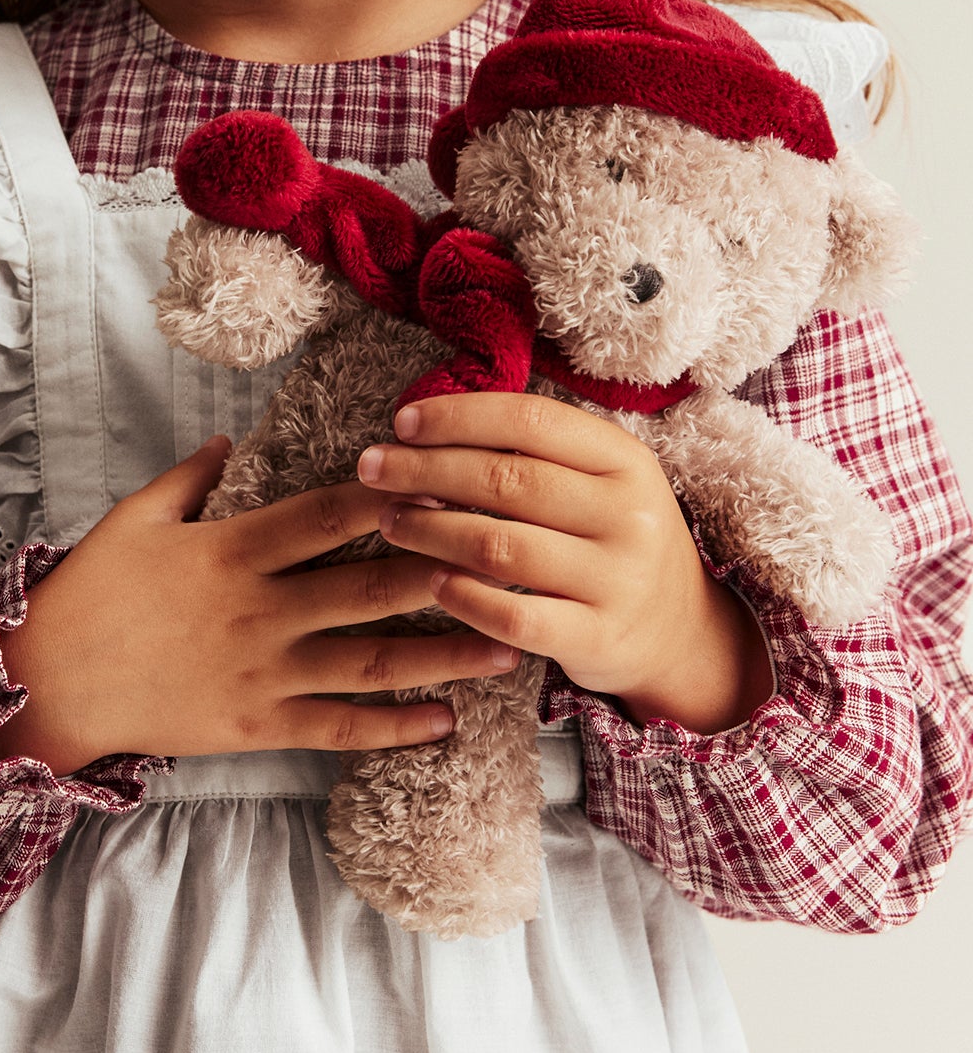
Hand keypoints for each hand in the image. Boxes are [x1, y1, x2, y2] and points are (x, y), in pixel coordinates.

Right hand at [0, 437, 517, 773]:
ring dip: (443, 654)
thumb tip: (228, 437)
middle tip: (508, 560)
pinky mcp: (259, 726)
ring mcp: (264, 673)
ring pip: (370, 662)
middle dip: (441, 572)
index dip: (387, 498)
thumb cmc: (90, 592)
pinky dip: (394, 726)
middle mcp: (260, 611)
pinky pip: (340, 727)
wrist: (51, 682)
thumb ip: (188, 478)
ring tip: (506, 644)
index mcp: (234, 550)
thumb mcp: (134, 518)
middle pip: (366, 587)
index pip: (325, 517)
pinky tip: (446, 720)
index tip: (445, 481)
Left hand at [358, 394, 773, 735]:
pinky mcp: (596, 636)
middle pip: (506, 479)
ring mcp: (616, 579)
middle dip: (426, 469)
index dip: (460, 416)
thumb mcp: (602, 483)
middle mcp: (628, 514)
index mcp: (625, 460)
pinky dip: (464, 597)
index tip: (402, 421)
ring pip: (500, 545)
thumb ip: (536, 453)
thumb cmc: (614, 541)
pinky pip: (513, 615)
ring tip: (390, 521)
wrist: (679, 634)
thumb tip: (430, 425)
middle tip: (372, 467)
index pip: (531, 421)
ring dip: (431, 530)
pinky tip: (432, 582)